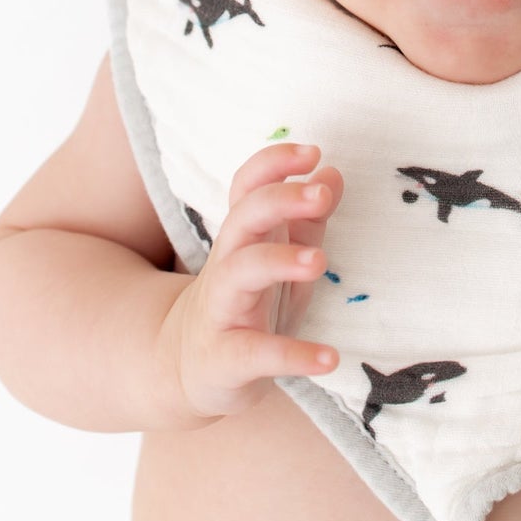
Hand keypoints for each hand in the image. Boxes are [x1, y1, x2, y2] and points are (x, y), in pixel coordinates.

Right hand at [158, 142, 344, 421]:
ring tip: (320, 262)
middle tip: (320, 196)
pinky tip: (328, 358)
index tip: (312, 152)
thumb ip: (307, 218)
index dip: (274, 163)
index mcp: (245, 235)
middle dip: (279, 200)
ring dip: (279, 261)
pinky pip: (256, 353)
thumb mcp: (281, 257)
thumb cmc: (248, 302)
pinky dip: (293, 355)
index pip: (249, 186)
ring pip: (240, 272)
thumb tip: (331, 173)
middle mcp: (228, 263)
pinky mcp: (227, 357)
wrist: (188, 368)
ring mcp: (223, 308)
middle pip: (244, 217)